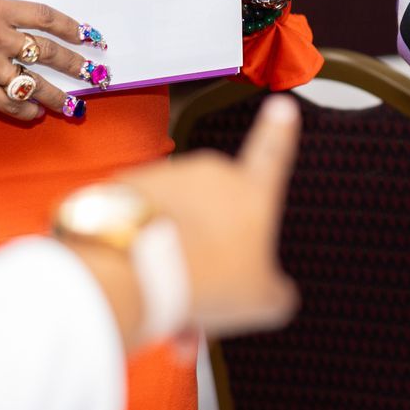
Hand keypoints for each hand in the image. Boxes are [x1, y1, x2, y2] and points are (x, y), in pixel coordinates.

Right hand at [0, 0, 106, 120]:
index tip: (88, 37)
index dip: (71, 28)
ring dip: (57, 96)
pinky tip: (37, 112)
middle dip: (74, 64)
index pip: (43, 16)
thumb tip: (36, 26)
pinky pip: (11, 103)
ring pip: (33, 83)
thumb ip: (2, 14)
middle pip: (45, 51)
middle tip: (92, 74)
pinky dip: (28, 109)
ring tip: (73, 104)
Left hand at [117, 94, 300, 337]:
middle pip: (216, 209)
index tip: (282, 108)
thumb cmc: (203, 280)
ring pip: (176, 217)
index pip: (272, 151)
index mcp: (251, 190)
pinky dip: (141, 246)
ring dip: (175, 253)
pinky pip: (142, 216)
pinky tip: (140, 281)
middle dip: (211, 246)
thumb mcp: (261, 301)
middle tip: (206, 289)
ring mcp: (167, 175)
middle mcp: (210, 173)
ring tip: (171, 296)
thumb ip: (273, 290)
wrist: (134, 273)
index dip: (280, 130)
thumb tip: (273, 291)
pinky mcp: (127, 186)